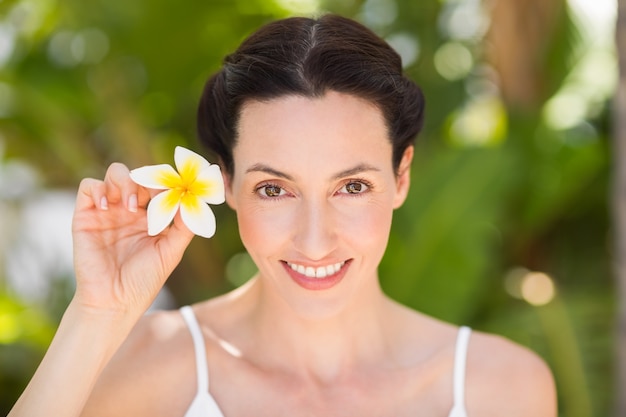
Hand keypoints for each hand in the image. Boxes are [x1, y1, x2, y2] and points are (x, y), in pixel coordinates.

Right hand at [71, 163, 193, 315]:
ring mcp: (107, 211)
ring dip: (127, 181)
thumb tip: (194, 200)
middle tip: (156, 194)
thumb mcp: (171, 252)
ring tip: (133, 206)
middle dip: (150, 179)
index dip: (169, 183)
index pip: (160, 187)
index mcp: (150, 217)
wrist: (114, 302)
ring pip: (115, 174)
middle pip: (139, 175)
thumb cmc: (143, 281)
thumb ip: (185, 226)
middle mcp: (128, 210)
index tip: (178, 189)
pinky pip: (89, 187)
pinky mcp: (85, 216)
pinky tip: (109, 207)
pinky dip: (99, 189)